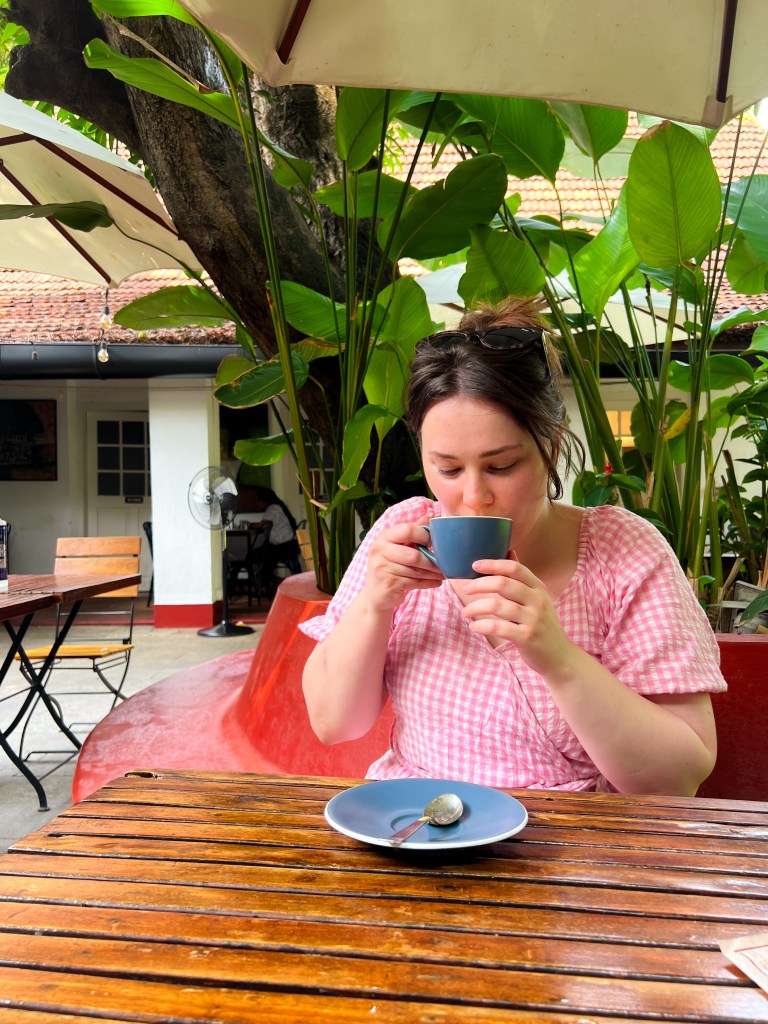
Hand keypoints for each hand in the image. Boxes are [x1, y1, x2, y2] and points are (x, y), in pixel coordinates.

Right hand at [364, 514, 443, 612]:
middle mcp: (379, 550)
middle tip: (443, 565)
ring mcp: (382, 568)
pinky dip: (428, 583)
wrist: (375, 595)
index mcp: (383, 537)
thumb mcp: (397, 547)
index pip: (407, 530)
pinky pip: (414, 582)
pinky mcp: (389, 583)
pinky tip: (436, 583)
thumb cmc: (389, 567)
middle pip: (413, 555)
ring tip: (442, 575)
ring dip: (432, 574)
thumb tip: (428, 517)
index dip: (424, 536)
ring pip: (416, 571)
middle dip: (431, 561)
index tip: (432, 543)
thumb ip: (411, 533)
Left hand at [460, 558, 576, 679]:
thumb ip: (522, 578)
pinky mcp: (527, 637)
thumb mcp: (537, 598)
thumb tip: (509, 551)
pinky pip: (499, 627)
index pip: (515, 568)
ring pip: (497, 606)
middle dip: (479, 584)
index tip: (474, 565)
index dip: (493, 564)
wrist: (560, 657)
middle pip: (503, 583)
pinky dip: (482, 626)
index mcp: (538, 588)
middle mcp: (537, 600)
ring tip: (465, 612)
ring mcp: (533, 619)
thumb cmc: (543, 625)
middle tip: (466, 589)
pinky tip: (474, 627)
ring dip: (475, 607)